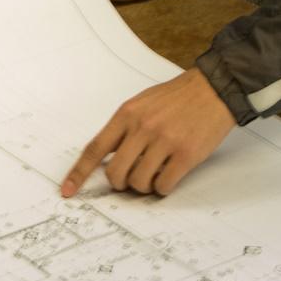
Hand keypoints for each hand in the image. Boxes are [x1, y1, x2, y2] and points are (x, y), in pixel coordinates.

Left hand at [61, 68, 235, 196]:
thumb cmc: (177, 98)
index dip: (79, 173)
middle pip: (115, 172)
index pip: (95, 149)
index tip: (68, 190)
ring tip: (153, 176)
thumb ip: (124, 128)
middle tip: (129, 181)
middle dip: (119, 183)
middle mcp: (142, 128)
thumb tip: (108, 158)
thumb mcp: (142, 103)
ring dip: (143, 187)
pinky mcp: (186, 154)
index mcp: (127, 114)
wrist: (213, 90)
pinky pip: (164, 185)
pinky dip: (162, 188)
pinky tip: (168, 177)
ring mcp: (164, 141)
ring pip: (138, 182)